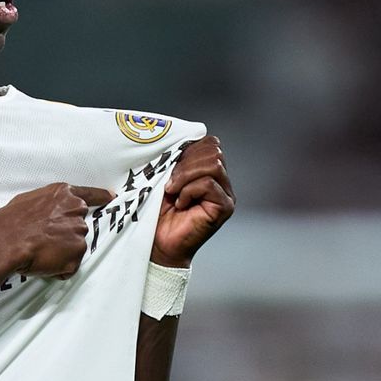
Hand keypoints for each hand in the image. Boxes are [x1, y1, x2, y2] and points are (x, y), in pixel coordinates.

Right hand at [0, 183, 114, 277]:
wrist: (5, 241)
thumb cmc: (11, 221)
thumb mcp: (28, 200)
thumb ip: (47, 203)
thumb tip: (46, 212)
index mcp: (64, 194)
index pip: (91, 194)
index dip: (102, 197)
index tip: (111, 197)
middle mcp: (76, 210)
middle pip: (78, 225)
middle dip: (65, 234)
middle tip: (45, 240)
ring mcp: (78, 232)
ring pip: (74, 246)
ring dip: (61, 252)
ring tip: (39, 251)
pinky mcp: (77, 254)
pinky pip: (70, 266)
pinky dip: (59, 268)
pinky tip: (43, 262)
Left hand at [151, 136, 234, 267]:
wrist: (157, 244)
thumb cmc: (155, 213)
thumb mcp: (159, 178)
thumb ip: (169, 159)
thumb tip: (164, 135)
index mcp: (205, 169)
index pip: (207, 142)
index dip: (185, 148)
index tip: (166, 165)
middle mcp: (220, 180)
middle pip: (213, 149)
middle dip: (185, 162)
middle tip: (168, 183)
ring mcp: (225, 193)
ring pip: (213, 164)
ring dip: (186, 175)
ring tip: (172, 192)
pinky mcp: (225, 206)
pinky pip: (209, 184)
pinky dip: (189, 190)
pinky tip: (180, 204)